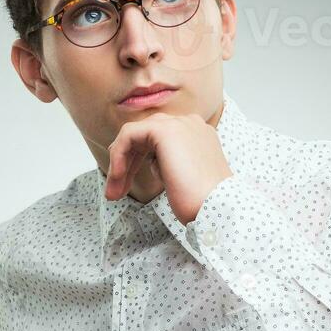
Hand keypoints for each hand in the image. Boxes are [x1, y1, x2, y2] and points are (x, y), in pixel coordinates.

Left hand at [104, 111, 233, 224]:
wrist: (217, 207)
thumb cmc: (203, 203)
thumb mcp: (184, 179)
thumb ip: (169, 165)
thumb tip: (147, 164)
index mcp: (198, 134)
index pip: (158, 140)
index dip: (137, 163)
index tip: (126, 189)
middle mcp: (189, 124)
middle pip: (145, 136)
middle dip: (126, 164)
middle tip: (114, 193)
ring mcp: (178, 124)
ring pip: (134, 135)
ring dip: (119, 163)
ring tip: (113, 192)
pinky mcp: (163, 129)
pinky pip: (128, 135)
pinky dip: (119, 157)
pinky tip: (118, 177)